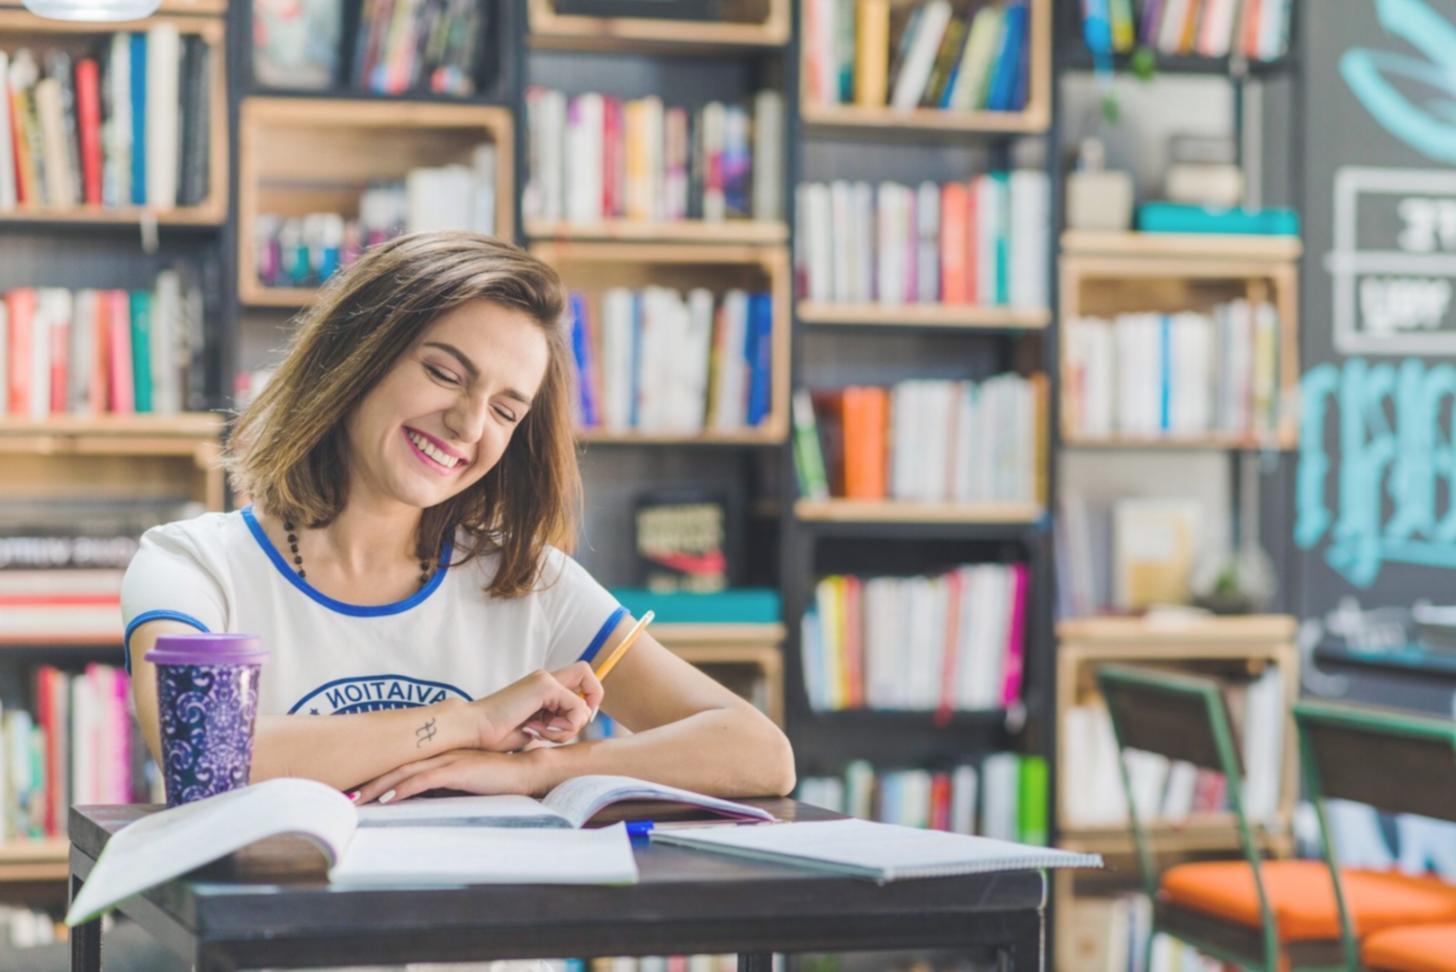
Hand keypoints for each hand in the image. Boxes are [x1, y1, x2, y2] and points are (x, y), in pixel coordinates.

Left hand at [355, 749, 542, 803]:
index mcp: (439, 755)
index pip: (401, 764)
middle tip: (343, 795)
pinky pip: (424, 780)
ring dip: (377, 787)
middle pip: (395, 766)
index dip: (376, 775)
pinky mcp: (457, 770)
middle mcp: (439, 754)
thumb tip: (419, 802)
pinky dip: (403, 789)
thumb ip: (442, 787)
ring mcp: (447, 760)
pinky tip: (387, 798)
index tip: (355, 789)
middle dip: (367, 781)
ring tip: (356, 800)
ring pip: (404, 773)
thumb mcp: (463, 783)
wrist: (526, 772)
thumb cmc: (498, 779)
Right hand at [468, 663, 602, 752]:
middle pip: (587, 672)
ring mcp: (545, 679)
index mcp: (541, 686)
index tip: (574, 723)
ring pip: (584, 700)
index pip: (580, 677)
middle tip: (565, 727)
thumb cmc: (496, 734)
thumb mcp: (533, 728)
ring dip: (569, 727)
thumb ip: (553, 722)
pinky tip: (538, 730)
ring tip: (541, 732)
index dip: (588, 697)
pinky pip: (576, 708)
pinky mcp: (544, 686)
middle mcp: (545, 678)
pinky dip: (563, 727)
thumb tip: (577, 724)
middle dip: (588, 704)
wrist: (474, 729)